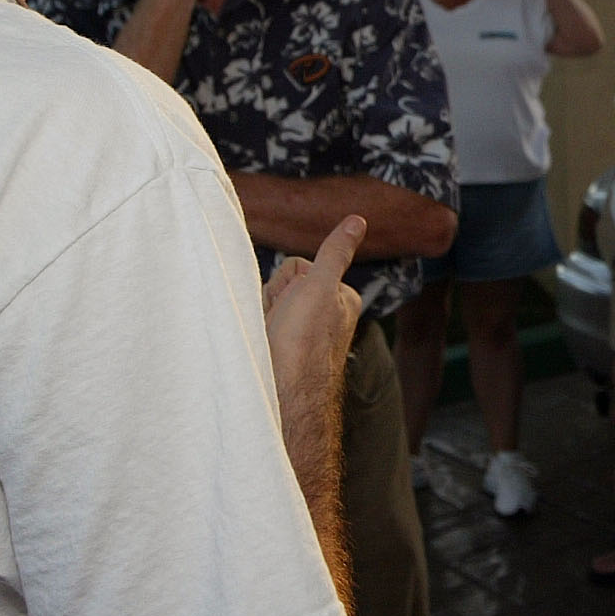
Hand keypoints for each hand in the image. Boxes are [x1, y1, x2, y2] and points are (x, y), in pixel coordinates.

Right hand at [263, 215, 366, 387]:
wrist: (283, 394)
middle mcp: (323, 315)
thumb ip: (335, 253)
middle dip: (273, 299)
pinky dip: (257, 332)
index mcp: (340, 298)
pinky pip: (260, 325)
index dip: (288, 282)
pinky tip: (264, 348)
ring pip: (267, 304)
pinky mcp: (282, 349)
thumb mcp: (320, 286)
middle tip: (282, 325)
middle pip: (280, 284)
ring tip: (271, 339)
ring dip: (263, 317)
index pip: (297, 267)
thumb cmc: (303, 342)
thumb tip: (357, 221)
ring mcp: (301, 333)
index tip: (297, 306)